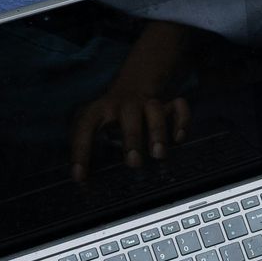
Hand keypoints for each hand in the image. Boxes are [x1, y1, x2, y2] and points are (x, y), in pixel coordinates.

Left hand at [69, 93, 189, 180]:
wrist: (135, 81)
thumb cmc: (112, 116)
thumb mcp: (95, 124)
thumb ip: (92, 146)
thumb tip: (84, 179)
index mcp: (99, 110)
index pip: (85, 127)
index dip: (81, 151)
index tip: (79, 177)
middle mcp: (123, 105)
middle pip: (128, 115)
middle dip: (132, 138)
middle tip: (134, 163)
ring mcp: (147, 102)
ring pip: (154, 109)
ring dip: (157, 130)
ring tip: (159, 154)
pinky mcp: (168, 103)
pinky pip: (179, 107)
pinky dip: (182, 121)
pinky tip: (178, 139)